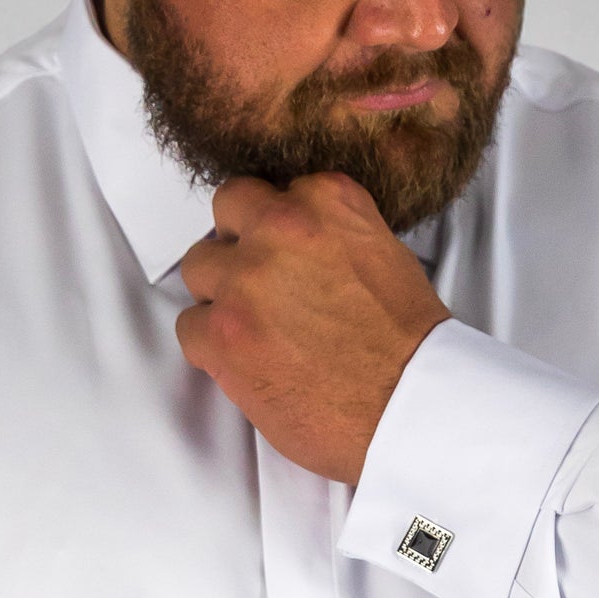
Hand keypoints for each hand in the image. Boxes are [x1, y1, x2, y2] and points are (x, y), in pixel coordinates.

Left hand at [176, 173, 450, 483]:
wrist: (408, 408)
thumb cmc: (408, 346)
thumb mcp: (387, 254)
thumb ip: (336, 232)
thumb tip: (305, 242)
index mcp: (327, 201)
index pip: (273, 189)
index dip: (276, 225)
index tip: (286, 250)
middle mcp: (280, 229)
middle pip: (228, 212)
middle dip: (241, 244)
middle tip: (263, 283)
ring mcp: (245, 281)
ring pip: (199, 267)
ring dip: (221, 294)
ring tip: (255, 328)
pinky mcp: (222, 334)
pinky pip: (189, 327)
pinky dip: (211, 346)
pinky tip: (247, 361)